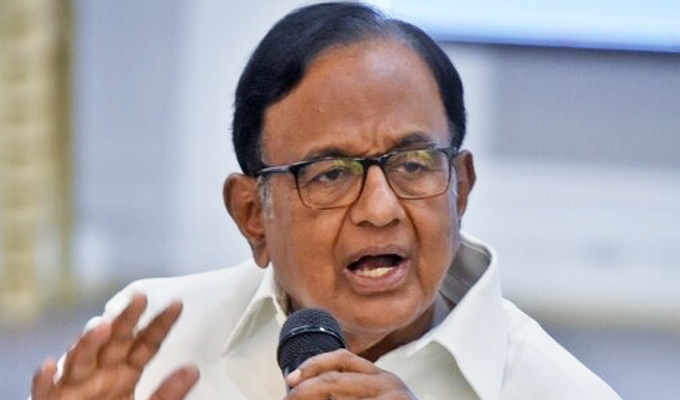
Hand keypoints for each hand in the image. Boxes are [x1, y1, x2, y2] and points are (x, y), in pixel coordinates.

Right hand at [31, 293, 198, 399]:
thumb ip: (168, 394)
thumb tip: (193, 370)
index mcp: (124, 372)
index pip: (145, 344)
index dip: (160, 325)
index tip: (177, 304)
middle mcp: (100, 372)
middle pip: (115, 342)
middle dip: (126, 319)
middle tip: (139, 298)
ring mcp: (74, 386)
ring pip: (80, 359)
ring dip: (88, 342)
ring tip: (99, 326)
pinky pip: (45, 391)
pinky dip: (44, 379)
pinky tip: (47, 366)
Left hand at [284, 349, 415, 399]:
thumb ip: (351, 394)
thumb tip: (307, 392)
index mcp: (383, 379)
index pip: (342, 359)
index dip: (313, 365)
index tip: (291, 379)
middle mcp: (388, 386)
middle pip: (334, 381)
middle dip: (305, 391)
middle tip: (288, 399)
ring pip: (339, 398)